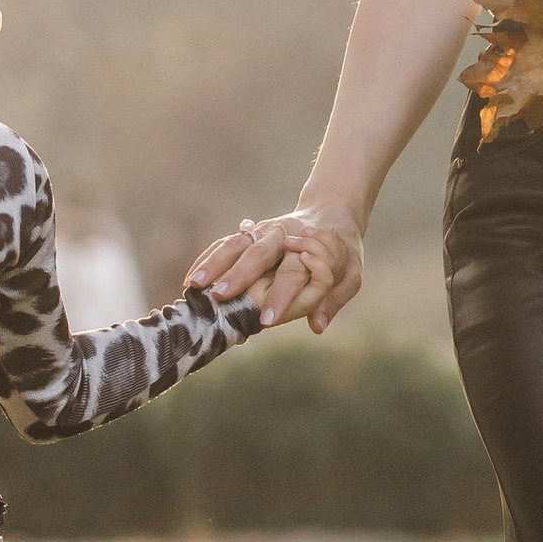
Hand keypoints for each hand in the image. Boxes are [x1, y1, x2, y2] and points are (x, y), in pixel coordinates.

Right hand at [188, 205, 366, 333]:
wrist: (330, 215)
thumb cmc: (341, 253)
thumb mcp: (351, 275)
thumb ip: (334, 298)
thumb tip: (317, 326)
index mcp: (309, 247)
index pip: (293, 273)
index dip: (281, 296)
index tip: (266, 320)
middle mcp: (282, 236)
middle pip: (259, 254)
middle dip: (238, 276)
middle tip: (220, 296)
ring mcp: (262, 231)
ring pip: (236, 244)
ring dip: (214, 264)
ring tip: (195, 285)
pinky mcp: (249, 233)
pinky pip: (225, 244)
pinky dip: (207, 259)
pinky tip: (191, 279)